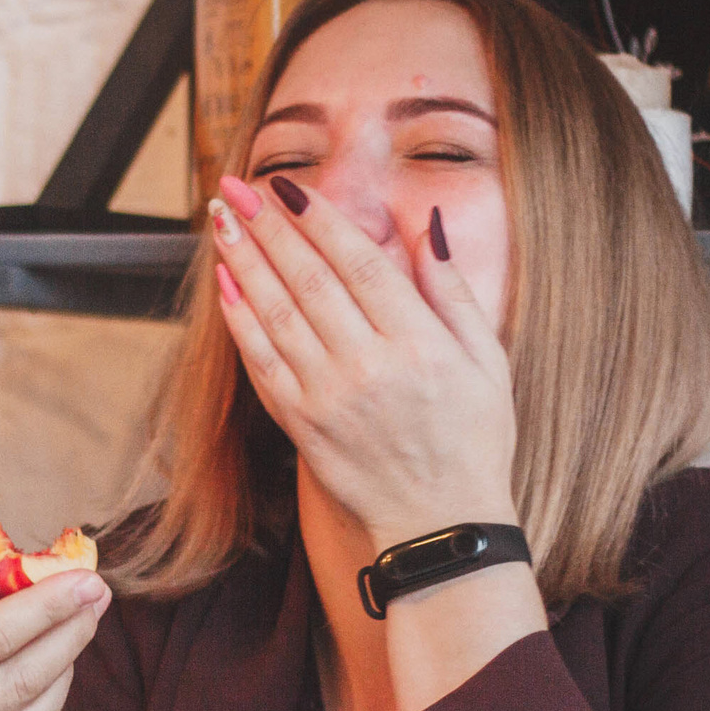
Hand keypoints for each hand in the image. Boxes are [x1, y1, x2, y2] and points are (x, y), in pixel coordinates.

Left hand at [211, 174, 516, 545]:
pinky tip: (225, 285)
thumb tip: (427, 227)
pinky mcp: (301, 424)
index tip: (288, 185)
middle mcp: (368, 365)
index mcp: (418, 342)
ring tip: (221, 220)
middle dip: (267, 226)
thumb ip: (453, 292)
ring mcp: (327, 397)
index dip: (318, 219)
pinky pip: (260, 362)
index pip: (357, 262)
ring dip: (243, 261)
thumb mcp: (488, 362)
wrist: (440, 525)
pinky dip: (239, 320)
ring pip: (275, 313)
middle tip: (237, 186)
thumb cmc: (473, 441)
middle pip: (306, 278)